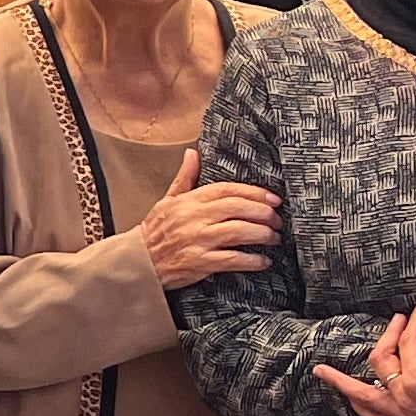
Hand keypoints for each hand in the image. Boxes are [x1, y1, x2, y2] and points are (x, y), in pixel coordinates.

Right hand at [134, 150, 281, 287]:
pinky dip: (252, 261)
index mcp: (188, 201)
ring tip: (274, 238)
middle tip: (277, 220)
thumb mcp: (167, 200)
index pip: (228, 190)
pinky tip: (263, 261)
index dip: (255, 192)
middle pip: (239, 208)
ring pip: (239, 232)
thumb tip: (193, 153)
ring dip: (263, 235)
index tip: (273, 199)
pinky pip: (232, 260)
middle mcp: (194, 218)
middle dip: (265, 213)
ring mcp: (197, 240)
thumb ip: (185, 178)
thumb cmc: (155, 231)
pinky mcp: (199, 262)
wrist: (138, 261)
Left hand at [318, 308, 415, 415]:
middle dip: (388, 336)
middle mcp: (404, 399)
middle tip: (399, 319)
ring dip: (343, 383)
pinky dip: (360, 408)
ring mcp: (403, 415)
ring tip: (321, 372)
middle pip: (382, 361)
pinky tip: (352, 401)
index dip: (415, 323)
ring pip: (364, 396)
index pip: (408, 344)